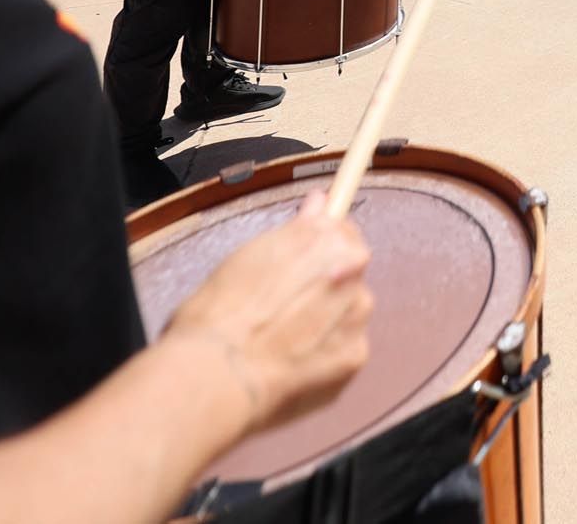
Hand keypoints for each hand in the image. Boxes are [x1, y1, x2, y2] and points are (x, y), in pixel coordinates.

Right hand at [165, 191, 371, 433]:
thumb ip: (296, 232)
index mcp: (325, 235)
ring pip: (349, 311)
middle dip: (324, 287)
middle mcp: (352, 267)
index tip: (307, 261)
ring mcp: (358, 312)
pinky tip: (292, 365)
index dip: (321, 248)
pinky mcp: (356, 354)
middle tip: (283, 309)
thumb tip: (319, 203)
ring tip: (284, 341)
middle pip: (348, 272)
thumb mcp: (247, 256)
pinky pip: (344, 349)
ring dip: (328, 322)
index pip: (341, 231)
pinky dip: (325, 357)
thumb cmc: (219, 311)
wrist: (218, 372)